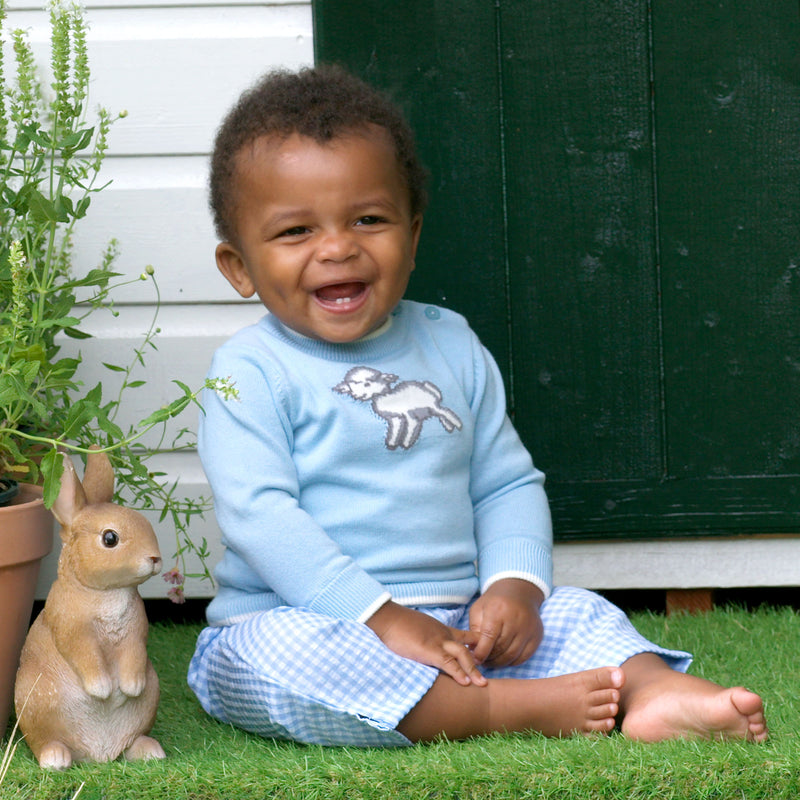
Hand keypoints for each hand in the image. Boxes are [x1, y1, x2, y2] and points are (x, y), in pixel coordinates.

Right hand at [366, 601, 487, 685]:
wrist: (388, 618)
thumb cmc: (396, 624)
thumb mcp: (416, 630)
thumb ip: (424, 638)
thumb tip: (424, 646)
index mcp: (440, 630)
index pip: (463, 637)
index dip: (474, 647)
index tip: (480, 658)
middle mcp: (443, 635)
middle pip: (467, 647)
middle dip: (478, 662)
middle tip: (485, 677)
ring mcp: (437, 642)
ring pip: (462, 655)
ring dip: (473, 670)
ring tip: (482, 684)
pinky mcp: (429, 650)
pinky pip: (448, 663)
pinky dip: (458, 673)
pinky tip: (466, 683)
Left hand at [469, 579, 544, 666]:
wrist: (519, 591)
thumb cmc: (495, 602)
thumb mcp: (479, 609)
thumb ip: (474, 629)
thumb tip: (473, 651)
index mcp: (498, 609)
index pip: (489, 637)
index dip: (480, 652)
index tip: (474, 659)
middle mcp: (516, 619)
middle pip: (501, 648)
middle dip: (489, 658)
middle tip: (481, 662)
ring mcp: (529, 628)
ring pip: (512, 655)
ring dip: (499, 663)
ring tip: (490, 662)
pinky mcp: (537, 635)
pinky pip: (524, 657)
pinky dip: (512, 662)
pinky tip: (503, 659)